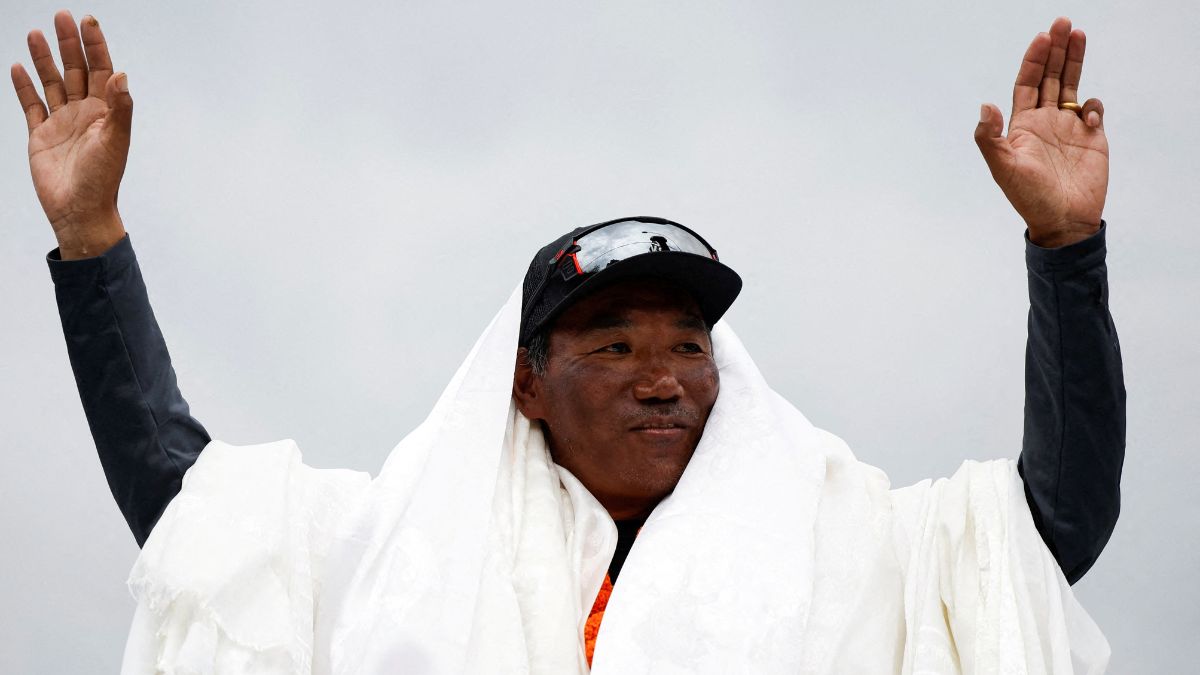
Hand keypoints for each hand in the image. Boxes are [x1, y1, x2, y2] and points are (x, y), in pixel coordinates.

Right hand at [10, 10, 130, 258]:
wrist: (79, 210)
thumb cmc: (102, 179)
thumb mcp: (115, 141)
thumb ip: (119, 108)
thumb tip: (122, 75)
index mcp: (106, 112)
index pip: (103, 70)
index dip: (96, 45)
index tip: (88, 20)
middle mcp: (85, 113)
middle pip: (76, 70)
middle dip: (69, 44)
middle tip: (61, 16)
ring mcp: (62, 122)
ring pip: (52, 82)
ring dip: (45, 59)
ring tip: (36, 33)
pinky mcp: (41, 134)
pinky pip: (31, 104)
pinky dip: (25, 86)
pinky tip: (19, 66)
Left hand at [975, 17, 1107, 247]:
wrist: (1063, 221)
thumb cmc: (1029, 198)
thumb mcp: (1003, 168)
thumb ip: (989, 138)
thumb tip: (984, 105)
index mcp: (1022, 125)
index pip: (1027, 83)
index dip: (1033, 60)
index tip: (1042, 37)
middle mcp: (1044, 121)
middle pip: (1050, 76)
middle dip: (1056, 50)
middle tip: (1063, 23)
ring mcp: (1068, 127)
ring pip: (1071, 85)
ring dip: (1074, 60)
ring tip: (1079, 34)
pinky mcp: (1091, 137)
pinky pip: (1091, 109)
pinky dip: (1092, 104)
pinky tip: (1088, 115)